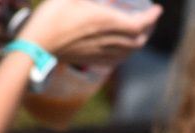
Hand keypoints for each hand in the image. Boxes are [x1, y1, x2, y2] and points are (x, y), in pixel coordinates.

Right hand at [18, 0, 161, 68]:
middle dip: (149, 29)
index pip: (140, 23)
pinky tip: (125, 48)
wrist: (36, 45)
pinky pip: (118, 60)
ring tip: (141, 32)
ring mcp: (101, 53)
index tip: (157, 9)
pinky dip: (128, 53)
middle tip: (150, 18)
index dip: (152, 17)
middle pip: (139, 39)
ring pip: (130, 51)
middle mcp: (108, 40)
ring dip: (140, 41)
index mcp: (106, 22)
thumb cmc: (51, 16)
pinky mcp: (93, 60)